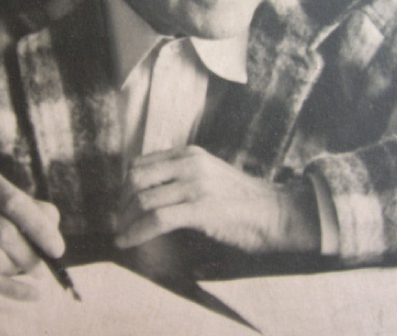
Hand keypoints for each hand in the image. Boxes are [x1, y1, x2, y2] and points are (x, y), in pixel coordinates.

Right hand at [0, 169, 63, 299]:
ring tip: (26, 269)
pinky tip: (30, 293)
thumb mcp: (5, 199)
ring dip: (15, 268)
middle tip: (44, 268)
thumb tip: (52, 234)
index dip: (39, 227)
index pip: (14, 203)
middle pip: (3, 233)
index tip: (57, 249)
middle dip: (29, 254)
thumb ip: (35, 210)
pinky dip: (10, 288)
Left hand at [115, 146, 320, 253]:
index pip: (142, 163)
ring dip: (126, 221)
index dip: (126, 186)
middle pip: (137, 178)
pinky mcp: (200, 208)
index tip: (122, 205)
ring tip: (122, 235)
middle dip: (122, 203)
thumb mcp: (210, 175)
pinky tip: (128, 242)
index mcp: (189, 154)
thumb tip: (150, 191)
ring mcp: (195, 185)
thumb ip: (182, 175)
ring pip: (144, 199)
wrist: (275, 213)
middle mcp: (189, 164)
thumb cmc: (242, 201)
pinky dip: (137, 232)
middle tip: (120, 222)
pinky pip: (157, 219)